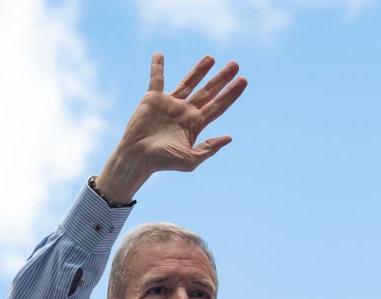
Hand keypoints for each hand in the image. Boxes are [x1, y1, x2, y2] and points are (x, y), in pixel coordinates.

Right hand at [96, 53, 247, 203]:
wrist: (137, 158)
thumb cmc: (162, 162)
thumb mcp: (190, 160)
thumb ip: (209, 148)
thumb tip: (230, 137)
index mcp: (195, 124)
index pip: (218, 106)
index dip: (231, 93)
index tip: (243, 80)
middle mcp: (184, 112)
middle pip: (208, 91)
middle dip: (221, 78)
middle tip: (235, 65)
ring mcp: (169, 104)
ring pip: (188, 82)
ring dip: (200, 70)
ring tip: (212, 58)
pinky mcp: (152, 99)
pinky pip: (156, 79)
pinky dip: (157, 67)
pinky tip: (159, 54)